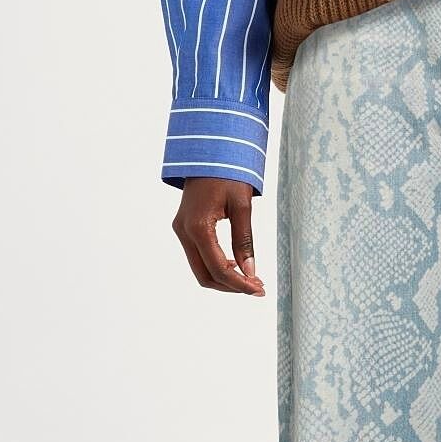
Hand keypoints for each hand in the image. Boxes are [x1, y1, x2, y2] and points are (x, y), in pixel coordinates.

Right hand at [172, 177, 264, 294]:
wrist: (208, 152)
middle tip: (257, 288)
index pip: (218, 269)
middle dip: (231, 286)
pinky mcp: (184, 227)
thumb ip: (244, 240)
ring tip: (250, 278)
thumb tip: (250, 271)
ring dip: (223, 278)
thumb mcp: (242, 205)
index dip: (239, 284)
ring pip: (200, 268)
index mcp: (198, 227)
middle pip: (205, 275)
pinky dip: (215, 265)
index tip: (259, 289)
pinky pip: (197, 256)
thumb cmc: (227, 173)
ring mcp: (181, 230)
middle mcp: (184, 231)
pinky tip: (235, 264)